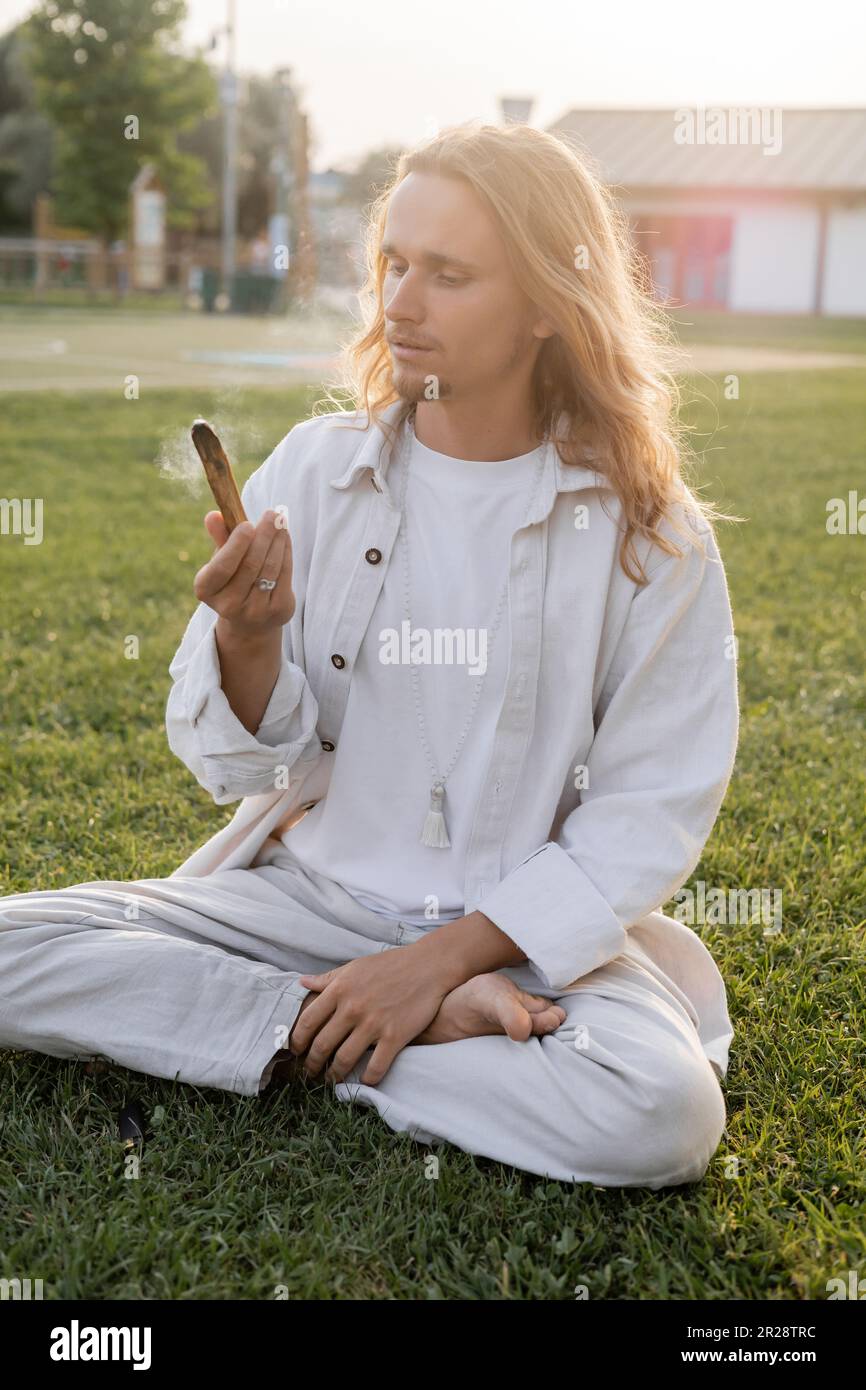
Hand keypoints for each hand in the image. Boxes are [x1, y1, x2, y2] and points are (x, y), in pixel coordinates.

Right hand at [193, 507, 294, 636]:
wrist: (250, 622)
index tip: (248, 524)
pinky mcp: (278, 610)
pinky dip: (286, 551)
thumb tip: (213, 515)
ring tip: (281, 520)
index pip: (222, 567)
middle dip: (264, 535)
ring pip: (270, 567)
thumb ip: (220, 537)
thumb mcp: (221, 559)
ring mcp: (255, 611)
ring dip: (278, 540)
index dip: (236, 545)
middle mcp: (229, 605)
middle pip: (251, 564)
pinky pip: (285, 574)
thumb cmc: (232, 579)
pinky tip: (284, 537)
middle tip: (272, 514)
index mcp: (206, 589)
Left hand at [290, 945, 452, 1085]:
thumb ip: (328, 978)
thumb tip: (302, 982)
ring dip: (334, 1075)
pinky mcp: (395, 1036)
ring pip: (344, 1060)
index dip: (297, 1042)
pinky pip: (375, 1068)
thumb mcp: (355, 967)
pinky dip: (367, 1079)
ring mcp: (374, 1024)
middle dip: (312, 1064)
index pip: (307, 1023)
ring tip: (332, 1079)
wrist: (429, 966)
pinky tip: (364, 1080)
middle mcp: (353, 1008)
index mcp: (340, 989)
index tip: (296, 1051)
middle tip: (311, 1071)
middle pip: (322, 1046)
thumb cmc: (390, 965)